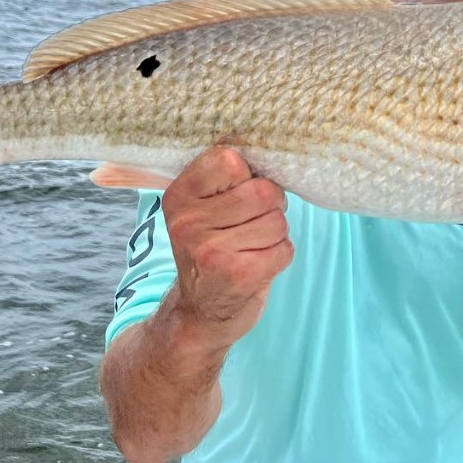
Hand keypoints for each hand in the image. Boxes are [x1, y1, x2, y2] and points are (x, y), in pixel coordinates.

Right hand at [162, 147, 292, 349]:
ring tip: (252, 246)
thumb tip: (272, 149)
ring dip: (275, 234)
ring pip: (277, 221)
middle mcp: (188, 222)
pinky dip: (280, 256)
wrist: (199, 313)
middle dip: (270, 206)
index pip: (229, 159)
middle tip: (253, 223)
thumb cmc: (210, 249)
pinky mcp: (239, 275)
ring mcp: (212, 251)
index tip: (238, 193)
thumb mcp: (200, 210)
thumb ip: (223, 181)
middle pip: (263, 191)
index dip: (246, 175)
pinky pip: (285, 248)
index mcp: (178, 196)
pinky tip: (257, 265)